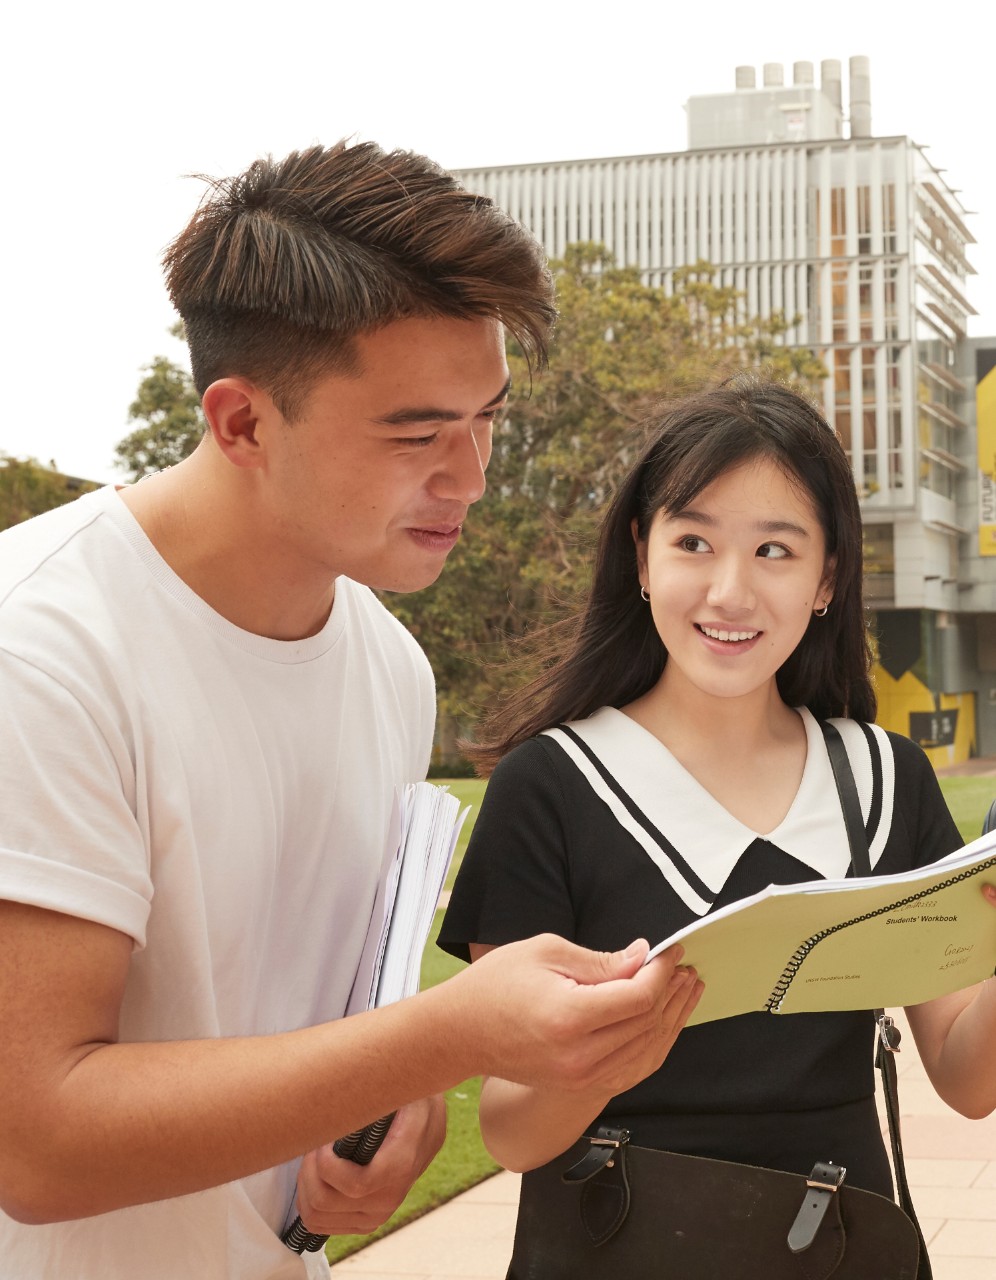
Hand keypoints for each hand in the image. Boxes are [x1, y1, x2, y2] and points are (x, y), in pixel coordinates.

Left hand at [293, 1094, 444, 1235]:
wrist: (426, 1122)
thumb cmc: (409, 1101)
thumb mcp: (405, 1088)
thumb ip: (383, 1090)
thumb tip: (351, 1076)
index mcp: (401, 1165)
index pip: (356, 1185)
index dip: (327, 1166)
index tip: (322, 1141)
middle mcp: (390, 1197)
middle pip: (325, 1202)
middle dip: (308, 1169)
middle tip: (314, 1144)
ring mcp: (377, 1213)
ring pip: (318, 1216)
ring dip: (305, 1184)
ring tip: (313, 1157)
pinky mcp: (365, 1220)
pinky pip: (322, 1224)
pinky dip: (308, 1200)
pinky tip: (316, 1175)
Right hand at [455, 934, 702, 1095]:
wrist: (460, 1033)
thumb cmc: (496, 984)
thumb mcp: (545, 952)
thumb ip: (600, 961)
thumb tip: (642, 958)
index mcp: (569, 1017)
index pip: (638, 998)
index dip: (661, 972)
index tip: (670, 950)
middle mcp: (579, 1056)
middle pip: (647, 1024)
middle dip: (671, 991)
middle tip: (684, 965)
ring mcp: (580, 1078)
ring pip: (646, 1051)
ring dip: (671, 1018)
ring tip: (687, 990)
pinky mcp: (579, 1086)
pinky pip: (632, 1069)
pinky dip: (654, 1045)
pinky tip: (665, 1023)